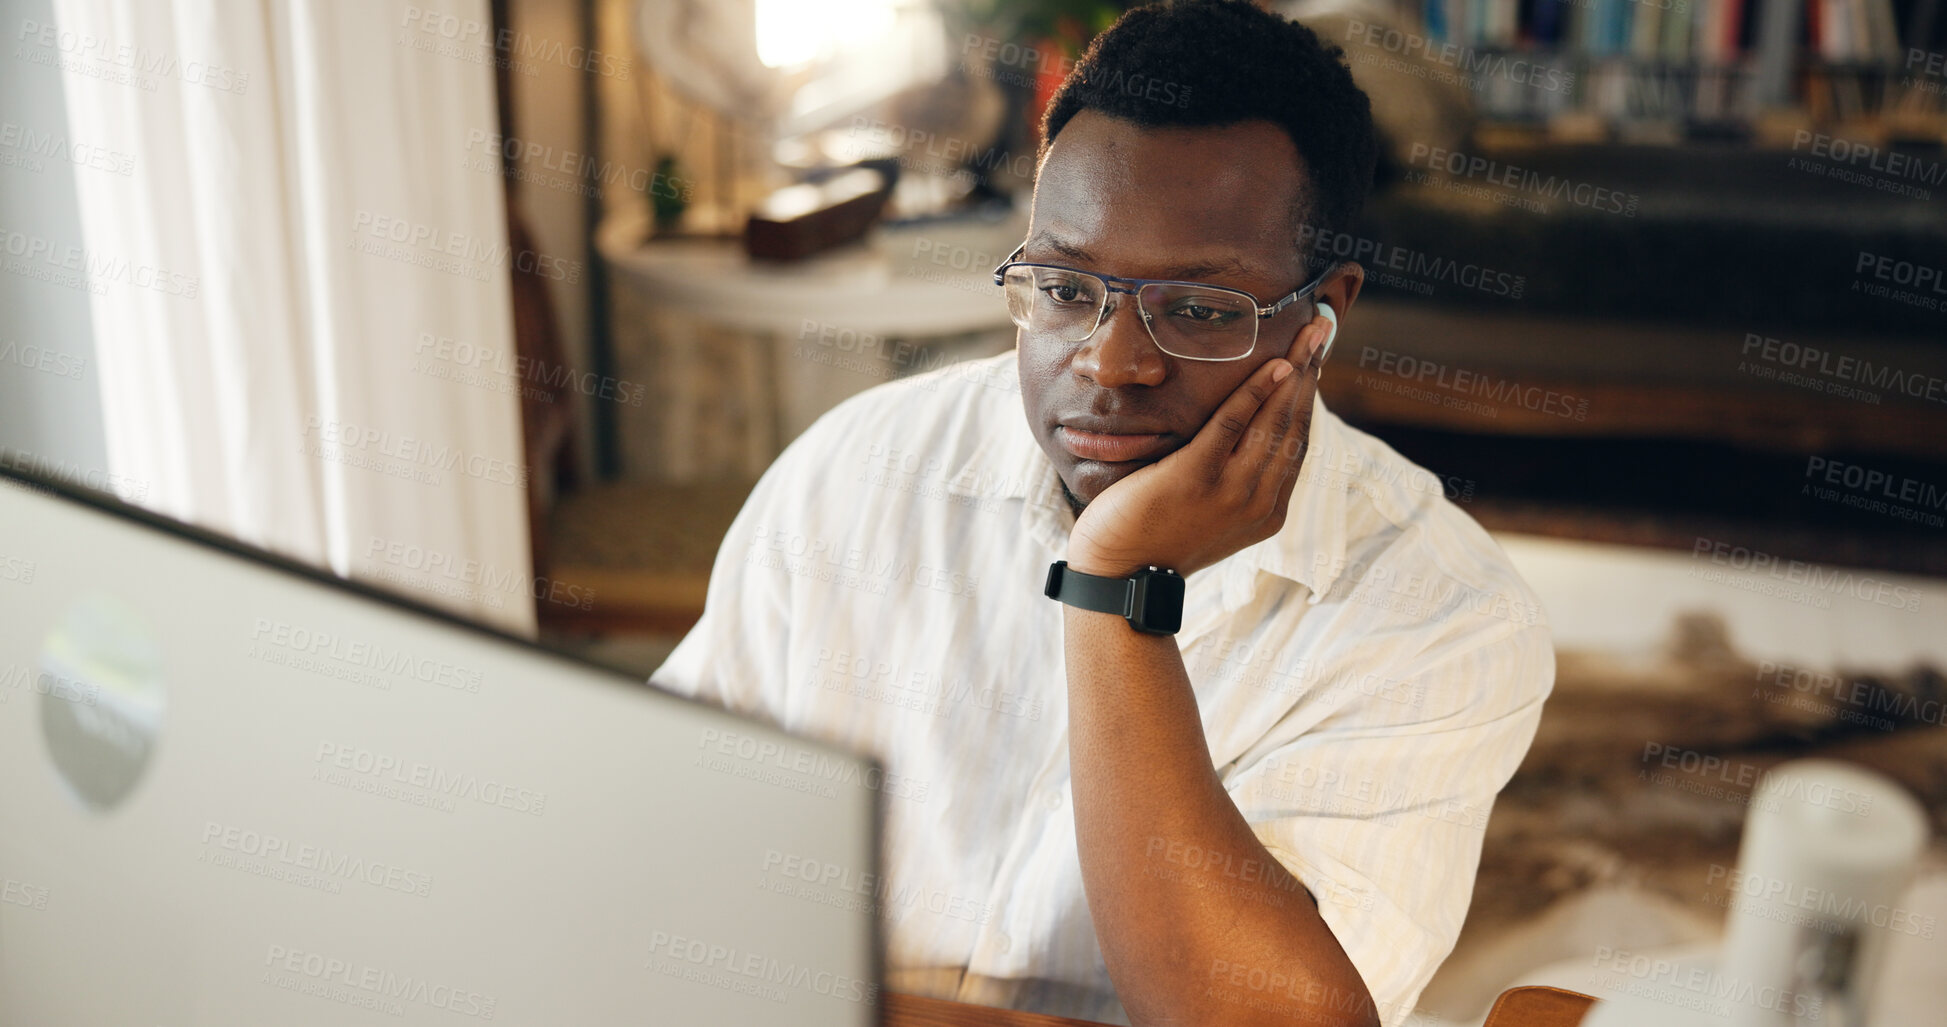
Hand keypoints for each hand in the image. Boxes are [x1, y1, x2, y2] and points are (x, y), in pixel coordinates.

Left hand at [1067, 319, 1330, 579]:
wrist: (1119, 573)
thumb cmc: (1158, 535)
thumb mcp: (1212, 510)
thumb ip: (1236, 477)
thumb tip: (1248, 430)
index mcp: (1268, 511)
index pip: (1298, 442)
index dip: (1309, 395)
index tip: (1316, 358)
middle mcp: (1259, 502)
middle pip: (1293, 425)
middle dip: (1310, 372)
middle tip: (1321, 329)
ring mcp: (1231, 492)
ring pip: (1274, 421)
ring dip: (1293, 372)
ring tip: (1306, 335)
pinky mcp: (1196, 477)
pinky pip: (1232, 425)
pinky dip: (1255, 392)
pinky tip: (1271, 364)